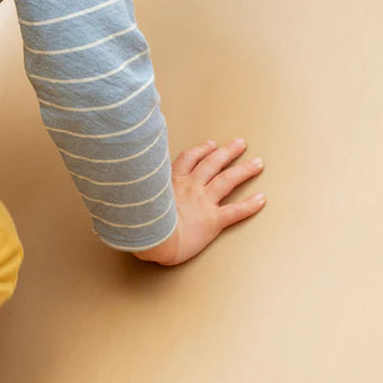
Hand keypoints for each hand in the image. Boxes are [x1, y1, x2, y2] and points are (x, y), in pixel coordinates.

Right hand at [134, 138, 265, 265]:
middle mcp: (190, 187)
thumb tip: (121, 189)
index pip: (188, 159)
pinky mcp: (213, 221)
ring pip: (227, 180)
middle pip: (212, 164)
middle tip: (240, 144)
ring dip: (244, 170)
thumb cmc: (138, 221)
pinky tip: (262, 200)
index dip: (201, 151)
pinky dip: (250, 205)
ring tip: (257, 163)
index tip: (210, 145)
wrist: (150, 238)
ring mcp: (202, 202)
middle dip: (227, 152)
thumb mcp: (134, 198)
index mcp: (171, 182)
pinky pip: (235, 211)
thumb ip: (137, 191)